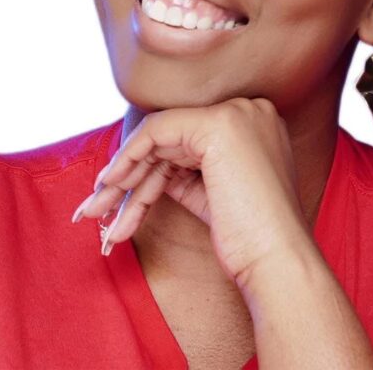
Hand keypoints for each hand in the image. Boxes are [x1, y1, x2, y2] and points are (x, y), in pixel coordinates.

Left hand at [72, 97, 313, 285]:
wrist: (277, 262)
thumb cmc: (250, 238)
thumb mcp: (211, 192)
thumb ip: (183, 170)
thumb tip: (143, 167)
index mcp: (254, 123)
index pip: (186, 139)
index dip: (150, 168)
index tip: (120, 197)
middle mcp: (249, 110)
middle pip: (170, 140)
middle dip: (129, 176)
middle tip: (96, 207)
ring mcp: (236, 114)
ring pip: (159, 138)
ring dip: (122, 177)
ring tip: (95, 210)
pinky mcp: (217, 126)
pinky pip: (156, 133)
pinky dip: (128, 158)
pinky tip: (109, 185)